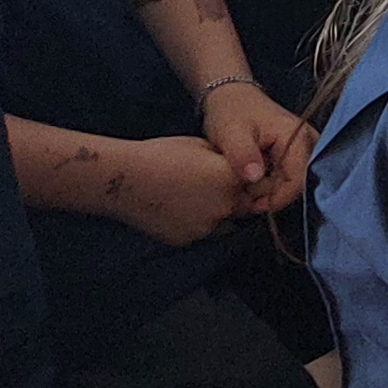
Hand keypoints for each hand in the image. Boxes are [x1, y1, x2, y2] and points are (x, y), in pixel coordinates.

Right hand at [107, 135, 251, 247]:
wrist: (124, 179)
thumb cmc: (162, 155)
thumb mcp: (203, 147)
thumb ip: (228, 162)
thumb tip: (241, 169)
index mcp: (232, 179)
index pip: (262, 184)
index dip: (257, 180)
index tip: (249, 176)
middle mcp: (226, 206)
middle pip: (247, 206)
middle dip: (240, 197)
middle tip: (219, 186)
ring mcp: (208, 227)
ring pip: (227, 222)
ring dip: (221, 213)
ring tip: (197, 197)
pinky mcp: (190, 240)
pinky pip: (204, 232)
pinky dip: (199, 223)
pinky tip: (181, 209)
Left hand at [197, 78, 314, 213]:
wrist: (231, 97)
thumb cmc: (230, 112)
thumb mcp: (231, 133)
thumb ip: (243, 155)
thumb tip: (255, 178)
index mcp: (297, 135)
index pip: (298, 178)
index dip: (278, 198)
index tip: (254, 206)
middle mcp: (309, 140)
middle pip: (301, 182)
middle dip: (276, 196)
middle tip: (249, 202)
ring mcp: (306, 146)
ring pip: (297, 181)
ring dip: (274, 192)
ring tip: (250, 194)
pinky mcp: (298, 152)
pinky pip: (292, 176)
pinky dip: (274, 185)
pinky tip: (256, 186)